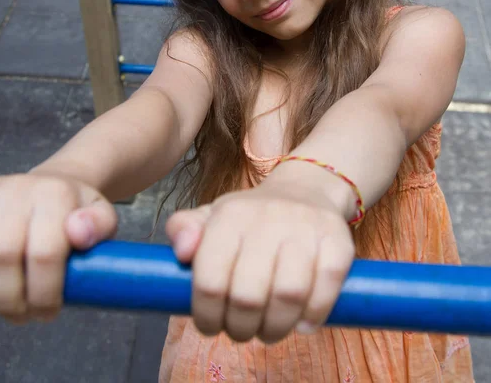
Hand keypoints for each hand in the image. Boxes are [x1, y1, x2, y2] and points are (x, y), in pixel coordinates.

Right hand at [0, 174, 117, 323]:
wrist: (53, 185)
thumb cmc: (75, 211)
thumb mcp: (103, 217)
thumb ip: (99, 226)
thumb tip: (79, 233)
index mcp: (54, 194)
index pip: (44, 252)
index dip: (43, 293)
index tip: (47, 312)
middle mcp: (16, 188)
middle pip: (0, 253)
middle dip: (8, 299)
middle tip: (18, 316)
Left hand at [165, 183, 354, 343]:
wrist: (306, 190)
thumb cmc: (251, 216)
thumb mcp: (212, 216)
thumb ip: (184, 230)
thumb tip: (182, 252)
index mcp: (230, 215)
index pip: (210, 279)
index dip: (207, 315)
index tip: (210, 325)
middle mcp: (268, 217)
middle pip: (248, 295)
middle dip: (240, 327)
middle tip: (240, 331)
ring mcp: (306, 228)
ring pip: (288, 296)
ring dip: (275, 328)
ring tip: (268, 330)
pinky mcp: (338, 241)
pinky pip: (326, 289)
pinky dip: (313, 316)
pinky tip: (302, 323)